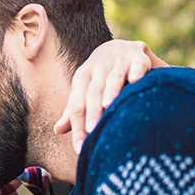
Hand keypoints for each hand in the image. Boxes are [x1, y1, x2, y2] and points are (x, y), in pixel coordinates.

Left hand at [54, 40, 168, 152]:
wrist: (121, 47)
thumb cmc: (100, 77)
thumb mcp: (84, 90)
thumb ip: (74, 110)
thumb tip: (57, 130)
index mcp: (82, 77)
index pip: (77, 104)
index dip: (78, 126)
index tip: (81, 147)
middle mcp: (98, 68)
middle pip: (93, 92)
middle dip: (92, 111)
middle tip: (92, 131)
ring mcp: (118, 62)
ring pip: (113, 77)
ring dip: (110, 91)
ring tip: (108, 107)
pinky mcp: (138, 59)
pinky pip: (137, 65)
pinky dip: (136, 72)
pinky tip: (135, 81)